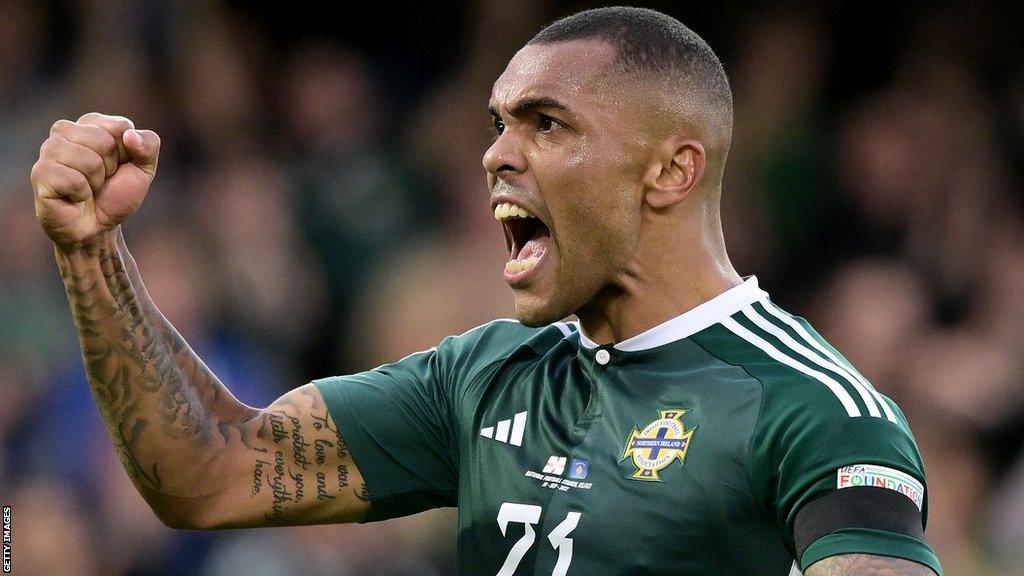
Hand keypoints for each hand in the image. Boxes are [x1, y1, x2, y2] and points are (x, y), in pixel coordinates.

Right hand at [31, 113, 160, 251]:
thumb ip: (148, 145)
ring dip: (96, 182)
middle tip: (101, 180)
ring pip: (89, 160)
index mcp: (90, 124)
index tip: (117, 167)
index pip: (121, 127)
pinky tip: (74, 197)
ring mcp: (49, 150)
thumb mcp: (143, 169)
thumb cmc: (116, 194)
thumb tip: (130, 135)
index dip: (127, 153)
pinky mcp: (40, 173)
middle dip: (110, 168)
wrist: (97, 228)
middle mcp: (65, 131)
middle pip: (103, 141)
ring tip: (87, 188)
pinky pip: (74, 180)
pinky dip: (82, 194)